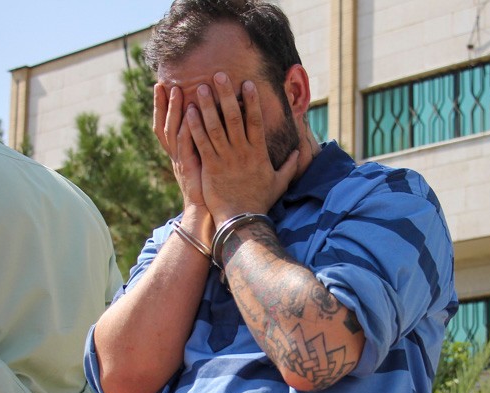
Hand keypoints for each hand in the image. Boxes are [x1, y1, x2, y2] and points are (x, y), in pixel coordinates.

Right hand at [154, 83, 205, 212]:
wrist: (204, 213)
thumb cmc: (209, 190)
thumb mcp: (203, 165)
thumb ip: (204, 146)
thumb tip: (216, 125)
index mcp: (177, 154)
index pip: (165, 126)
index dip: (161, 108)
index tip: (161, 87)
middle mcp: (175, 155)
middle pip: (163, 124)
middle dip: (161, 104)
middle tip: (161, 83)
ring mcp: (180, 160)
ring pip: (172, 130)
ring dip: (173, 109)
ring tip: (175, 89)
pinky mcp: (190, 166)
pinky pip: (186, 143)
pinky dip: (186, 126)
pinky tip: (190, 111)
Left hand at [185, 73, 298, 222]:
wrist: (242, 221)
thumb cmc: (260, 202)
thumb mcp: (279, 183)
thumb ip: (290, 166)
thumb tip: (300, 153)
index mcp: (258, 153)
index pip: (255, 121)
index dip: (251, 101)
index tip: (246, 83)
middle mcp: (242, 152)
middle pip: (234, 117)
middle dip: (226, 95)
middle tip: (218, 75)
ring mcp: (225, 159)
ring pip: (215, 127)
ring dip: (208, 105)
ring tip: (200, 87)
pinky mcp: (210, 167)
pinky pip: (202, 142)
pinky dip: (195, 126)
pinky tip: (189, 111)